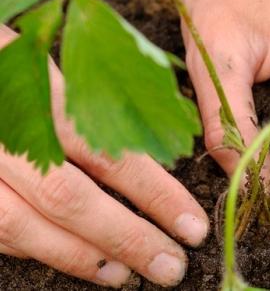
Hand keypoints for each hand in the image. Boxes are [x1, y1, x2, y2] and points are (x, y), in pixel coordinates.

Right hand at [0, 26, 208, 286]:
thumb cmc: (14, 63)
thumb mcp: (55, 59)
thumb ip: (98, 97)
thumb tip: (161, 141)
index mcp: (37, 89)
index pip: (108, 150)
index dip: (154, 194)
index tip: (192, 225)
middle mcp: (3, 130)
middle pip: (68, 196)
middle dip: (125, 237)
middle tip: (170, 266)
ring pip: (21, 224)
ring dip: (79, 256)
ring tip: (125, 275)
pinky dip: (36, 247)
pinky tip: (74, 257)